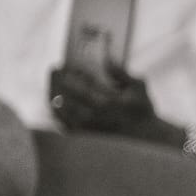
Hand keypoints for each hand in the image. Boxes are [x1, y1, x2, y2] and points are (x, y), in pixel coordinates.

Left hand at [47, 64, 163, 135]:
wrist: (142, 136)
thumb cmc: (141, 109)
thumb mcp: (138, 87)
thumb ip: (121, 73)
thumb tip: (107, 59)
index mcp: (106, 102)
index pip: (77, 86)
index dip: (67, 75)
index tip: (65, 66)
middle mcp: (92, 116)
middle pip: (63, 96)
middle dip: (56, 81)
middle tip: (55, 70)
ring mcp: (84, 128)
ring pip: (58, 109)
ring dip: (53, 93)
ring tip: (54, 82)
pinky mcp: (81, 136)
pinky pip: (61, 121)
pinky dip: (56, 108)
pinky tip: (57, 99)